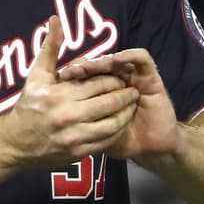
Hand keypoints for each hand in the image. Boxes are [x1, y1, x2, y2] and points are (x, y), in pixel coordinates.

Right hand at [2, 16, 139, 169]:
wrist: (15, 144)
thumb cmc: (28, 106)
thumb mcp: (36, 76)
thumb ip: (50, 48)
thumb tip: (56, 20)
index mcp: (59, 95)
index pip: (99, 82)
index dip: (114, 78)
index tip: (121, 76)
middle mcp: (68, 116)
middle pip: (110, 102)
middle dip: (125, 94)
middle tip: (132, 90)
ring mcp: (74, 136)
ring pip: (113, 123)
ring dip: (126, 113)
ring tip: (131, 106)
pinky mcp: (79, 153)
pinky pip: (107, 140)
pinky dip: (118, 131)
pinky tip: (121, 123)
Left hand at [57, 48, 179, 160]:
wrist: (151, 148)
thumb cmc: (120, 141)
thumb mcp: (91, 132)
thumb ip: (76, 118)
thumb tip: (52, 113)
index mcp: (100, 90)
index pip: (85, 73)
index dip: (73, 73)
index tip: (61, 77)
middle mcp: (116, 79)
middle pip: (99, 65)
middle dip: (85, 67)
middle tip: (72, 70)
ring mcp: (134, 77)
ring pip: (116, 60)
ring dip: (102, 61)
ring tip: (89, 65)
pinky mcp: (151, 76)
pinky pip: (141, 59)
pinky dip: (130, 55)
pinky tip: (117, 59)